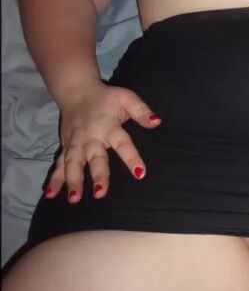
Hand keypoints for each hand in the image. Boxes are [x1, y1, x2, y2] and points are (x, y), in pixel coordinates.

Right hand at [44, 83, 161, 202]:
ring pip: (73, 164)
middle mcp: (91, 138)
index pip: (123, 144)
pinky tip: (49, 194)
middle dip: (97, 176)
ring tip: (74, 199)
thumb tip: (157, 122)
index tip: (140, 173)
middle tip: (100, 193)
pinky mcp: (66, 147)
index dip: (131, 158)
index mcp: (109, 127)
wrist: (76, 91)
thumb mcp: (127, 98)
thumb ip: (141, 111)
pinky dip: (54, 179)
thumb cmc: (106, 98)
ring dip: (72, 181)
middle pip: (94, 159)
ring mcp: (76, 144)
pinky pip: (58, 165)